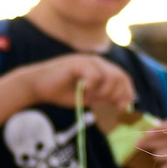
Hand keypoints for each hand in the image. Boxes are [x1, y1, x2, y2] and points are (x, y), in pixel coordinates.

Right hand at [0, 52, 134, 124]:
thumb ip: (103, 96)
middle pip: (120, 77)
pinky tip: (82, 90)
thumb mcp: (87, 97)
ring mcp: (88, 60)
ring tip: (90, 96)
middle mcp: (97, 62)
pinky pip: (95, 77)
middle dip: (117, 94)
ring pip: (111, 77)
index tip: (122, 107)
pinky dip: (91, 87)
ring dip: (104, 92)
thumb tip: (122, 101)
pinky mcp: (79, 63)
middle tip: (106, 103)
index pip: (122, 77)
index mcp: (101, 68)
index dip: (127, 92)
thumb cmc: (61, 91)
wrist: (38, 85)